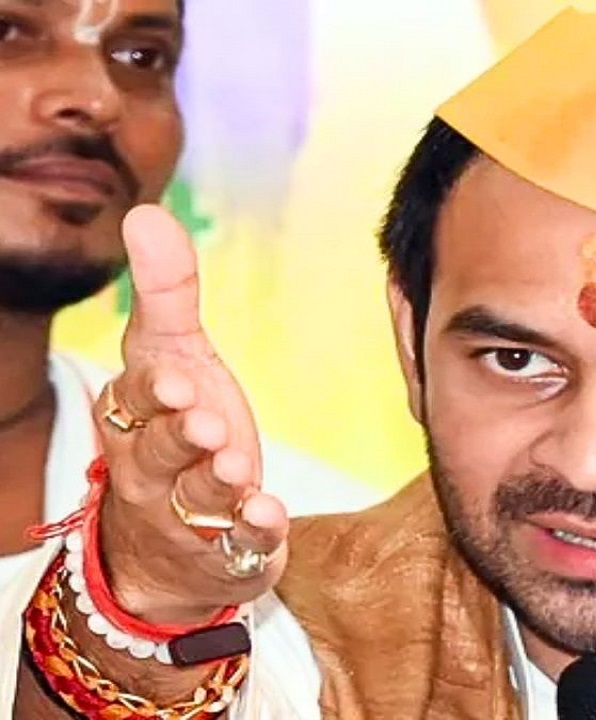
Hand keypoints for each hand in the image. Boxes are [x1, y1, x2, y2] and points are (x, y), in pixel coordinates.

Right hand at [91, 205, 287, 624]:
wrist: (171, 545)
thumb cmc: (175, 430)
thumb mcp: (173, 359)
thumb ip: (165, 293)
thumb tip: (146, 212)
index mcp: (134, 416)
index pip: (134, 398)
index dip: (155, 390)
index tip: (178, 378)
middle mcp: (152, 469)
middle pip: (159, 452)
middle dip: (180, 438)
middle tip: (206, 425)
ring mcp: (188, 516)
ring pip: (197, 500)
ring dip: (216, 484)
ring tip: (236, 468)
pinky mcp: (228, 551)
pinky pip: (238, 545)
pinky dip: (254, 532)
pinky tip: (270, 516)